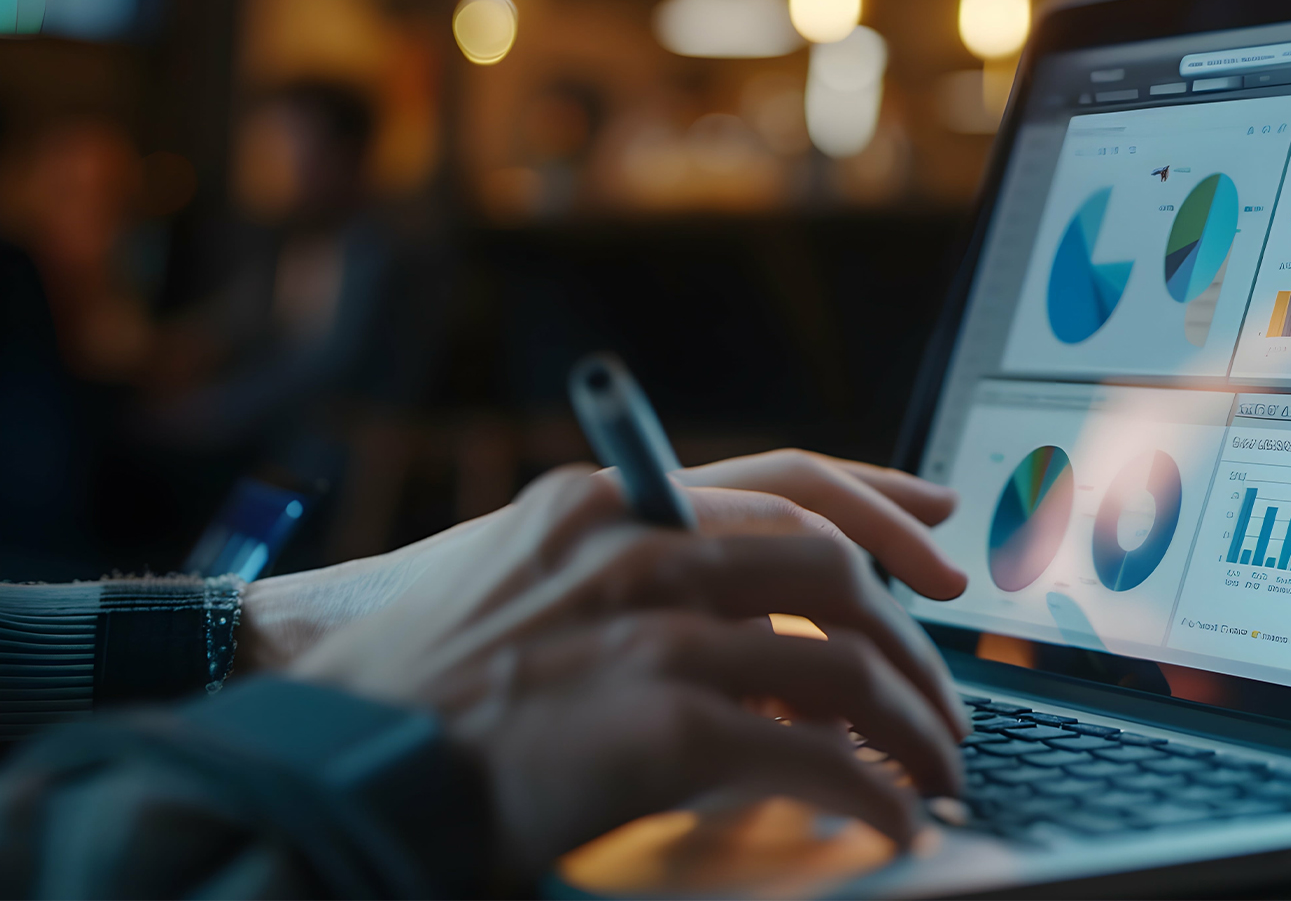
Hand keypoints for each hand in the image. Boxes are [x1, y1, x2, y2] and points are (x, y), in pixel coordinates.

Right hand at [289, 465, 966, 881]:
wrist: (334, 759)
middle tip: (943, 698)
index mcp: (610, 502)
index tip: (943, 543)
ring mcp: (650, 634)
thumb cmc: (424, 686)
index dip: (885, 506)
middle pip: (835, 569)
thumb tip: (761, 630)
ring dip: (909, 721)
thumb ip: (639, 577)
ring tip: (933, 767)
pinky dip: (870, 792)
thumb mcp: (526, 582)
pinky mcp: (658, 726)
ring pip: (841, 661)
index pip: (788, 480)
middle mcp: (639, 549)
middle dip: (911, 638)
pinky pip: (811, 756)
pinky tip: (889, 822)